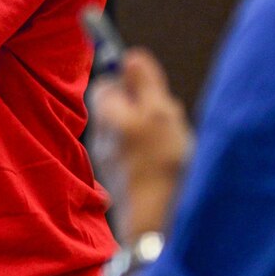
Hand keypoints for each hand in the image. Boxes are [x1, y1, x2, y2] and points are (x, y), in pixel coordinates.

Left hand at [87, 47, 192, 240]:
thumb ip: (144, 82)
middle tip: (168, 120)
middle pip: (125, 108)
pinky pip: (142, 157)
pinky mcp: (124, 180)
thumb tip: (130, 55)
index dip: (130, 82)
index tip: (152, 91)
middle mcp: (101, 136)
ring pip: (136, 133)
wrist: (156, 219)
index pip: (107, 83)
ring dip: (158, 134)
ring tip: (173, 147)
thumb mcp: (158, 110)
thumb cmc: (158, 161)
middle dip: (150, 109)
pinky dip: (157, 157)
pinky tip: (172, 168)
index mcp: (106, 114)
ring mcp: (110, 161)